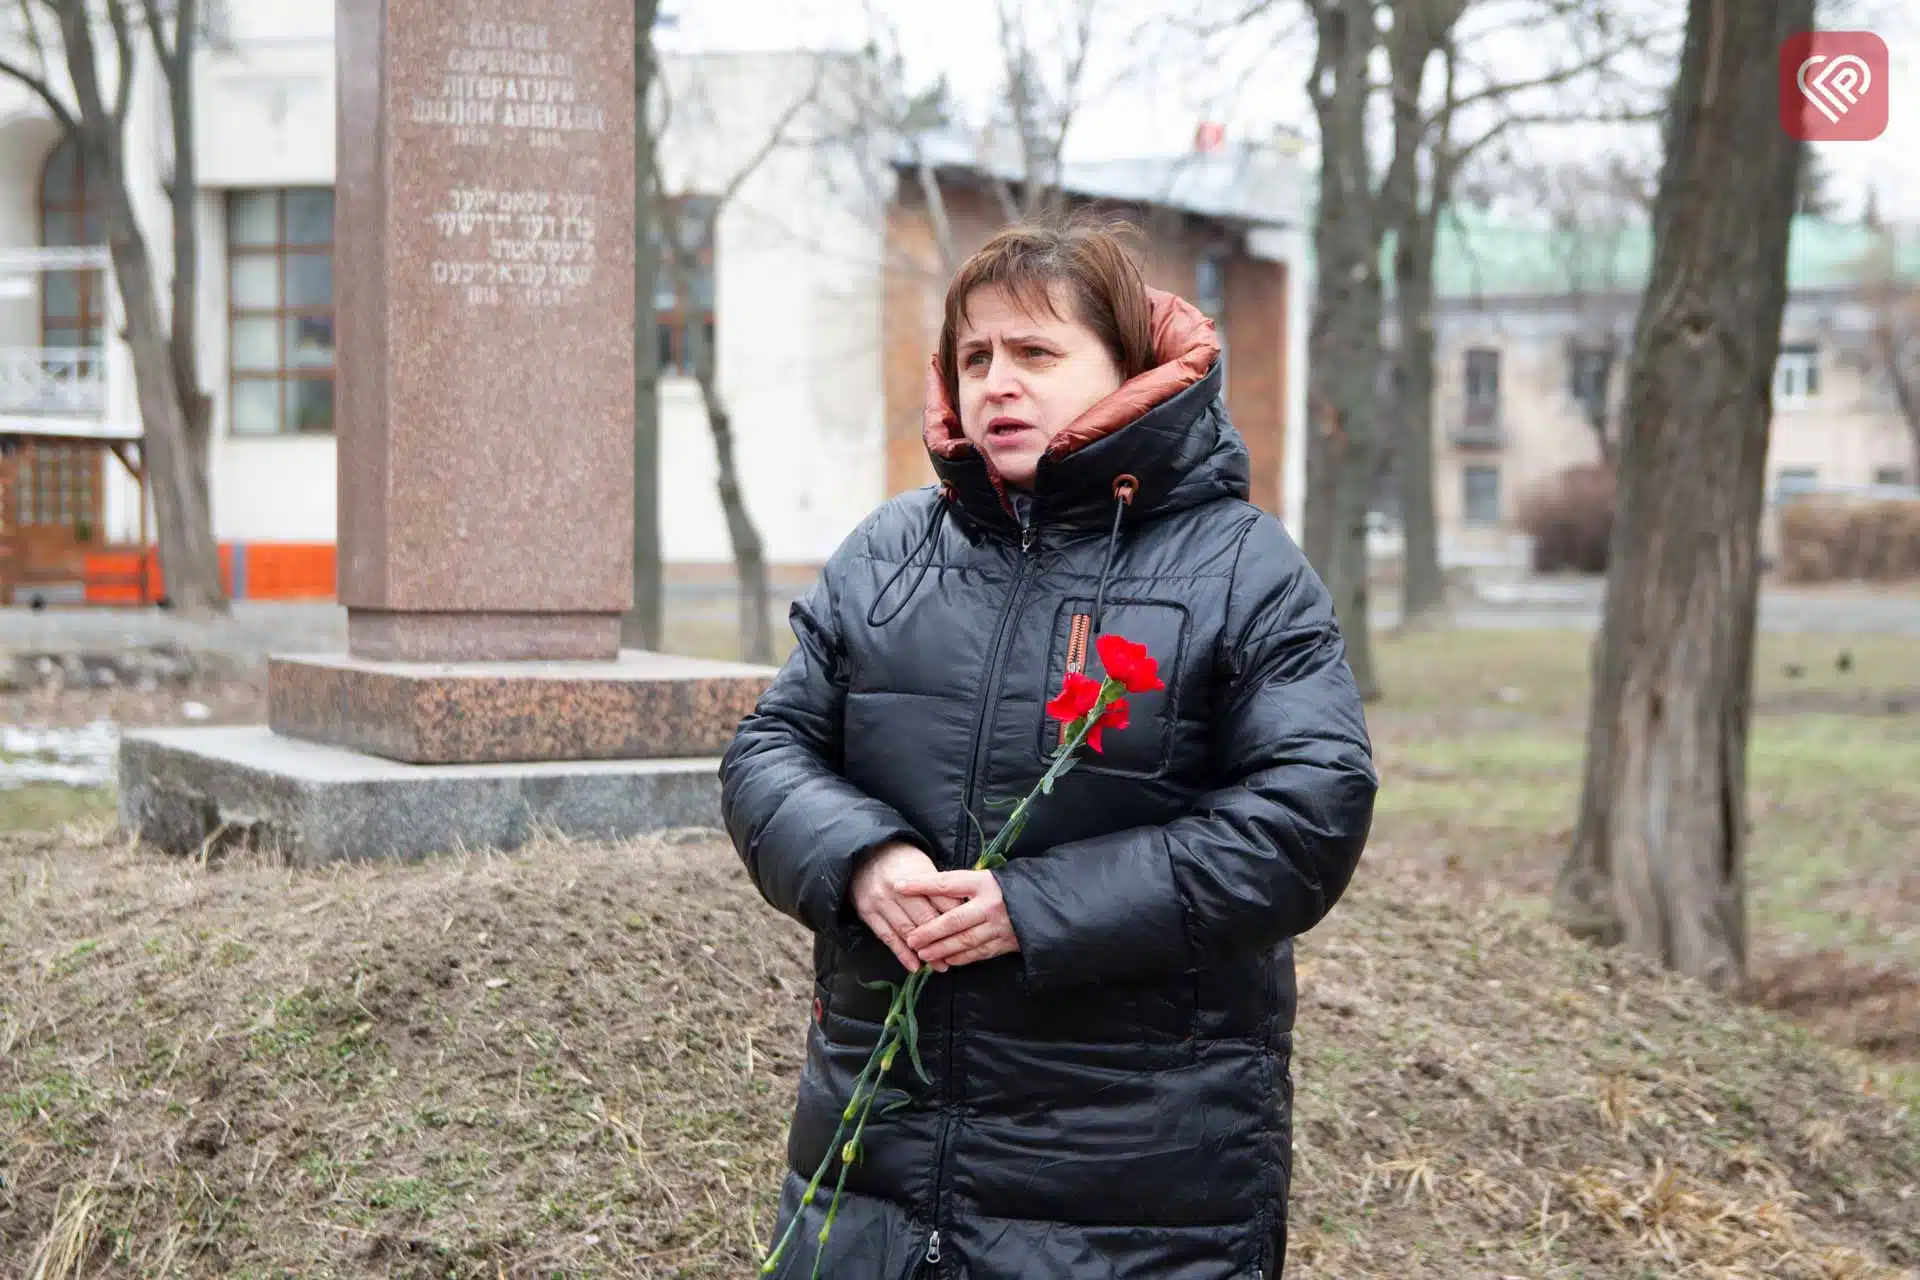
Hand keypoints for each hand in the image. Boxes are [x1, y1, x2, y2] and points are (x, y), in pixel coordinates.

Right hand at [850, 842, 962, 971]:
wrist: (866, 853)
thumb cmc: (902, 861)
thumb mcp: (923, 866)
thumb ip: (939, 889)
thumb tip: (960, 913)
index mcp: (917, 875)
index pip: (942, 901)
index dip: (956, 920)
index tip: (967, 936)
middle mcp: (898, 889)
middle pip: (925, 918)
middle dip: (942, 940)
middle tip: (955, 958)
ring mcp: (881, 901)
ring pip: (906, 931)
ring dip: (924, 952)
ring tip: (939, 967)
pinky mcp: (868, 912)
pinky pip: (887, 937)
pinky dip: (901, 954)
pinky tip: (914, 966)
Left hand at [901, 870, 1019, 970]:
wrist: (1045, 903)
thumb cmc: (1007, 888)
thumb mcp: (987, 878)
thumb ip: (962, 886)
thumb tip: (927, 888)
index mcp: (983, 882)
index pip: (947, 883)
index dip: (922, 884)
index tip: (899, 886)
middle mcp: (990, 904)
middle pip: (953, 919)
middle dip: (929, 931)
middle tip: (910, 939)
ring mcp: (999, 926)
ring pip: (964, 940)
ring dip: (941, 949)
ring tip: (923, 954)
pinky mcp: (1006, 943)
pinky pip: (978, 953)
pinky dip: (961, 957)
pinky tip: (947, 960)